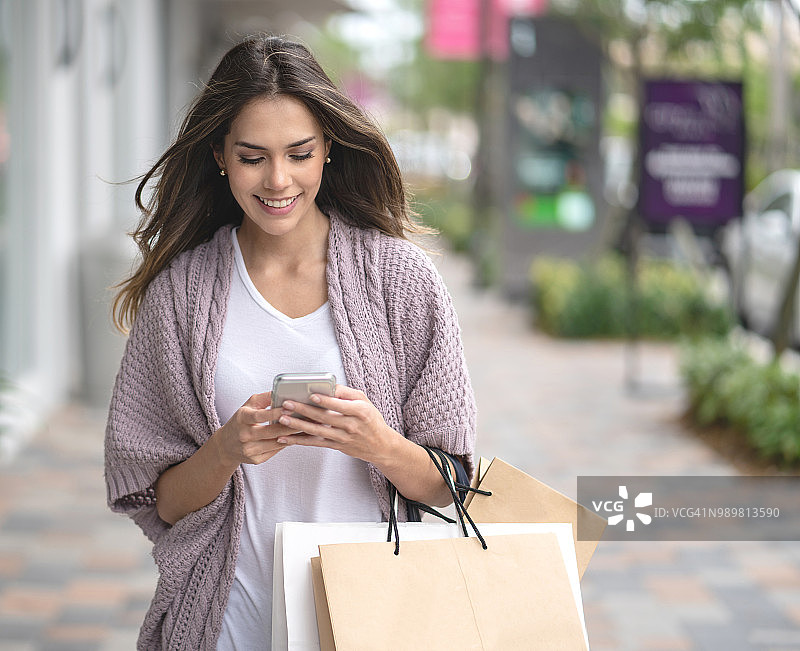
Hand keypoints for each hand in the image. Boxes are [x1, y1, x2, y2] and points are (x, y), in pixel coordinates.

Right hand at [213, 392, 300, 466]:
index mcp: (242, 418)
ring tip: (307, 427)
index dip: (276, 413)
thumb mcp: (248, 406)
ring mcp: (249, 449)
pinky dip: (286, 443)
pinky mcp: (256, 460)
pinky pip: (275, 451)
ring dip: (292, 435)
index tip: (290, 408)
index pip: (260, 416)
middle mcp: (244, 435)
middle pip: (271, 431)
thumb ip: (265, 398)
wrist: (226, 445)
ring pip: (276, 443)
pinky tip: (297, 438)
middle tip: (306, 419)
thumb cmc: (242, 420)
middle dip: (290, 425)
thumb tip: (282, 391)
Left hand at [275, 385, 398, 464]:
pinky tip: (286, 438)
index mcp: (359, 411)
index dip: (325, 401)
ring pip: (317, 431)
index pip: (339, 405)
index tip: (311, 395)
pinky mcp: (336, 446)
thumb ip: (346, 393)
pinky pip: (316, 443)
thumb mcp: (364, 401)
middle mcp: (351, 425)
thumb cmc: (371, 419)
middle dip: (304, 410)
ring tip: (283, 418)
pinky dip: (300, 441)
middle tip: (287, 404)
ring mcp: (343, 437)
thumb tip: (327, 385)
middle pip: (324, 417)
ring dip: (298, 425)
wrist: (380, 445)